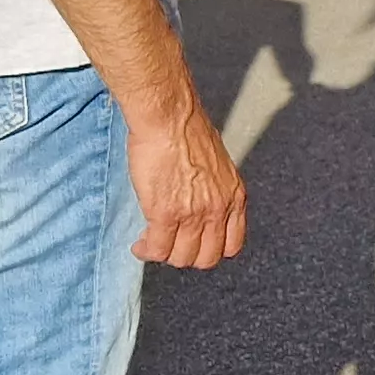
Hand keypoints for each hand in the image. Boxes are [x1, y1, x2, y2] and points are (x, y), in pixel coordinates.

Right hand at [126, 101, 248, 269]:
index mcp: (235, 196)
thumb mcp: (216, 166)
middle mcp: (219, 209)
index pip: (232, 245)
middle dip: (185, 256)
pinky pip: (157, 249)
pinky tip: (140, 245)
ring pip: (180, 258)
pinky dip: (146, 252)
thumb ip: (214, 191)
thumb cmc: (186, 131)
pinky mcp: (166, 213)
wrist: (169, 116)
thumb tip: (199, 207)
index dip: (210, 250)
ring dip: (163, 255)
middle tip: (169, 244)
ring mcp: (194, 214)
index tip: (195, 245)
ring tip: (151, 243)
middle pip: (206, 258)